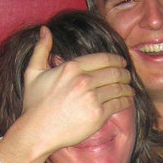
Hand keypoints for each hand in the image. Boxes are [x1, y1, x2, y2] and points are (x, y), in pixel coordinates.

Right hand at [21, 25, 132, 152]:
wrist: (36, 132)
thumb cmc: (33, 104)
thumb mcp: (33, 72)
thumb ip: (41, 49)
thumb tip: (44, 30)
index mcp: (72, 68)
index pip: (103, 59)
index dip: (117, 60)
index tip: (122, 63)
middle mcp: (84, 80)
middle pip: (115, 72)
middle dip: (125, 73)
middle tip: (128, 76)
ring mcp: (92, 98)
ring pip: (119, 88)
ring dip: (127, 88)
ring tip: (130, 89)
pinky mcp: (98, 115)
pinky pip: (118, 104)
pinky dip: (125, 101)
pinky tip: (126, 101)